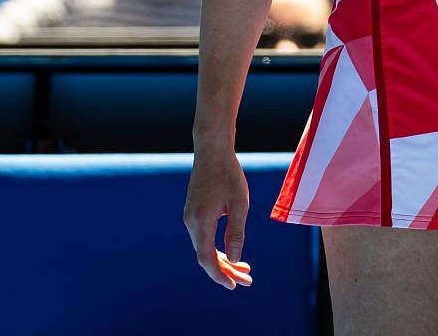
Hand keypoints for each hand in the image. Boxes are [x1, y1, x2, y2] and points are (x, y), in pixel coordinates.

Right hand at [183, 145, 253, 290]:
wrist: (212, 150)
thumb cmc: (228, 174)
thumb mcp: (239, 203)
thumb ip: (236, 232)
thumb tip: (235, 259)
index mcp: (201, 221)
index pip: (207, 259)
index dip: (220, 275)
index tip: (235, 286)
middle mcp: (190, 222)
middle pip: (205, 256)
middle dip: (226, 270)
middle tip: (247, 279)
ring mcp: (189, 217)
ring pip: (204, 248)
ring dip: (223, 260)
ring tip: (244, 268)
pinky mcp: (193, 212)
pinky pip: (203, 237)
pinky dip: (216, 248)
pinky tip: (231, 251)